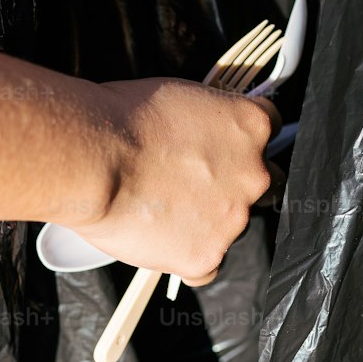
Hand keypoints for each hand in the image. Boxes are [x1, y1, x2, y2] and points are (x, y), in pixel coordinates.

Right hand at [70, 79, 280, 284]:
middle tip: (194, 182)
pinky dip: (186, 256)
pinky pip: (205, 265)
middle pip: (263, 182)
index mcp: (251, 126)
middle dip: (234, 183)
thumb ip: (208, 120)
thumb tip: (204, 131)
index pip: (269, 128)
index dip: (241, 138)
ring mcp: (232, 221)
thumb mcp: (180, 96)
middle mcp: (253, 175)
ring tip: (161, 208)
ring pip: (231, 225)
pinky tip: (159, 237)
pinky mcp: (205, 257)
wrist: (93, 160)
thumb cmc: (123, 120)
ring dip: (207, 219)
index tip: (222, 143)